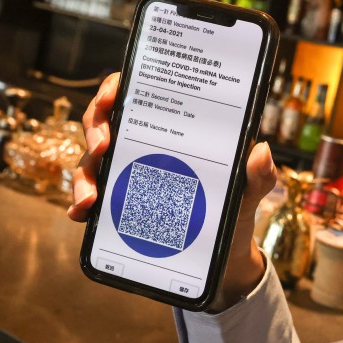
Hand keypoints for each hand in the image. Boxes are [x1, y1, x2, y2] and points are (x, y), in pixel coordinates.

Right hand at [67, 72, 277, 310]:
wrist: (225, 255)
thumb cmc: (236, 209)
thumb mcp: (250, 192)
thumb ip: (258, 174)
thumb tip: (261, 150)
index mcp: (174, 128)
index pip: (139, 92)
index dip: (119, 87)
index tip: (115, 96)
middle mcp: (145, 143)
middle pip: (105, 121)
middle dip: (95, 127)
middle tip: (103, 146)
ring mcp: (128, 172)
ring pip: (92, 161)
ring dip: (84, 175)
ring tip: (90, 197)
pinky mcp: (119, 202)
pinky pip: (92, 196)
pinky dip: (81, 203)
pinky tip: (81, 214)